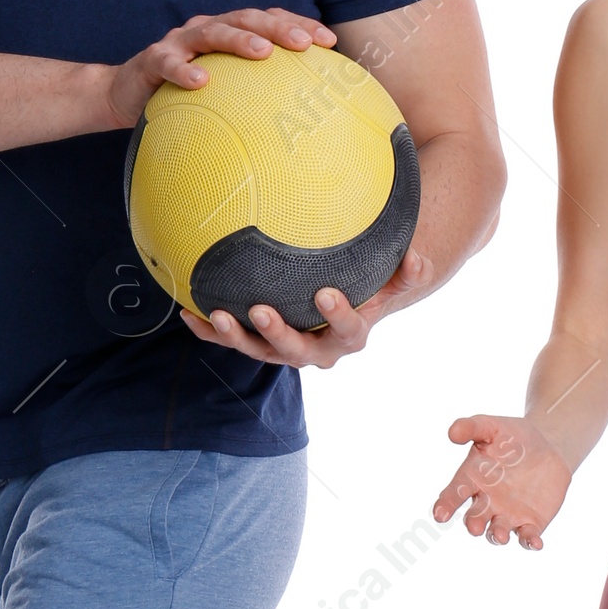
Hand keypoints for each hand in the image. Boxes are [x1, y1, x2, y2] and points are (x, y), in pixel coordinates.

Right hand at [106, 6, 335, 128]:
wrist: (125, 95)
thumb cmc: (183, 95)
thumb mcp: (224, 92)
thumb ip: (254, 94)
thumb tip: (303, 122)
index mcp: (228, 32)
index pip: (268, 20)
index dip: (299, 25)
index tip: (330, 42)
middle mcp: (205, 28)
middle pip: (245, 18)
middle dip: (277, 27)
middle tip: (303, 42)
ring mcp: (178, 42)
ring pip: (211, 31)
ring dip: (238, 39)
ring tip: (263, 52)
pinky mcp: (152, 60)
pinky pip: (168, 63)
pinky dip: (184, 70)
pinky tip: (201, 81)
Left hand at [182, 245, 432, 369]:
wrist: (340, 303)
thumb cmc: (368, 285)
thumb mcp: (391, 279)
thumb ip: (406, 272)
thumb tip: (418, 257)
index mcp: (350, 336)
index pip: (349, 330)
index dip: (338, 316)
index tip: (326, 293)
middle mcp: (315, 351)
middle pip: (297, 351)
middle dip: (278, 334)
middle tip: (261, 310)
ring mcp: (284, 350)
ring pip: (260, 351)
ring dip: (236, 337)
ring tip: (219, 315)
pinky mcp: (258, 344)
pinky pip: (232, 339)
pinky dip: (210, 329)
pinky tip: (189, 312)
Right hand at [432, 414, 570, 550]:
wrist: (547, 447)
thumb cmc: (513, 438)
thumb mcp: (493, 427)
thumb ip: (472, 427)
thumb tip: (452, 432)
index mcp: (472, 480)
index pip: (455, 493)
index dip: (446, 504)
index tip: (439, 515)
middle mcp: (486, 502)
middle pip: (475, 517)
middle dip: (474, 522)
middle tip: (474, 527)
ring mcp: (507, 515)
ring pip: (498, 530)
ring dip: (497, 535)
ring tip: (500, 536)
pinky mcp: (530, 523)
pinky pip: (527, 536)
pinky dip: (530, 542)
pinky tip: (535, 543)